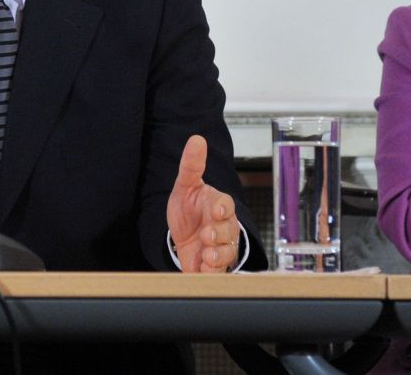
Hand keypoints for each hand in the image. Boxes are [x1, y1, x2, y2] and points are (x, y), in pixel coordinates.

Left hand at [166, 135, 239, 273]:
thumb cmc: (189, 211)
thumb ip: (191, 165)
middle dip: (218, 233)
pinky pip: (219, 271)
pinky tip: (203, 269)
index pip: (225, 204)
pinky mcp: (215, 266)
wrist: (182, 239)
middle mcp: (224, 227)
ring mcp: (222, 247)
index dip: (222, 208)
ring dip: (217, 254)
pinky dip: (211, 271)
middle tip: (206, 235)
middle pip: (228, 230)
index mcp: (218, 205)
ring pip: (227, 252)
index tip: (216, 210)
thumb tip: (196, 139)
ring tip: (206, 254)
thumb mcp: (185, 187)